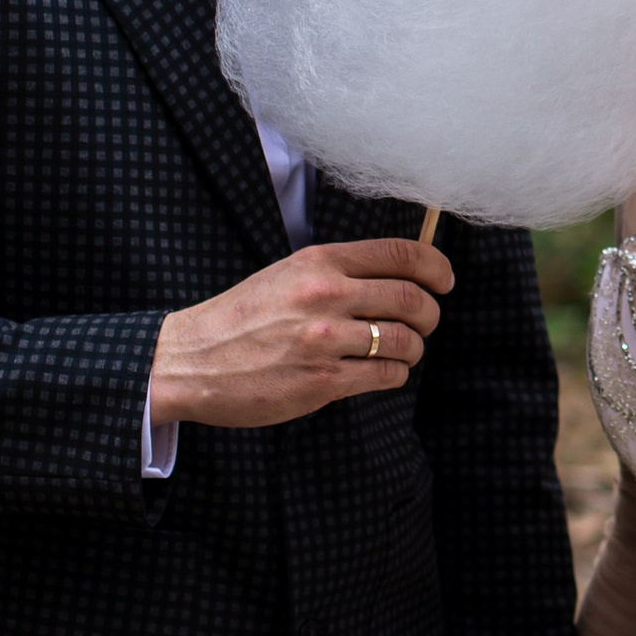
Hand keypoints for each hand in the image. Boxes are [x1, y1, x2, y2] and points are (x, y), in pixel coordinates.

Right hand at [148, 238, 452, 432]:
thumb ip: (339, 270)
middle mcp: (325, 295)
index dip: (436, 267)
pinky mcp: (322, 381)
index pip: (402, 254)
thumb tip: (400, 273)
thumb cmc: (242, 317)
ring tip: (401, 351)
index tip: (444, 281)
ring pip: (405, 340)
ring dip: (414, 348)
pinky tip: (382, 372)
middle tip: (426, 322)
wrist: (190, 361)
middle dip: (431, 313)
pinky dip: (395, 374)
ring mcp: (324, 339)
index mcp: (320, 261)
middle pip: (412, 298)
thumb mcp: (288, 273)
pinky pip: (386, 375)